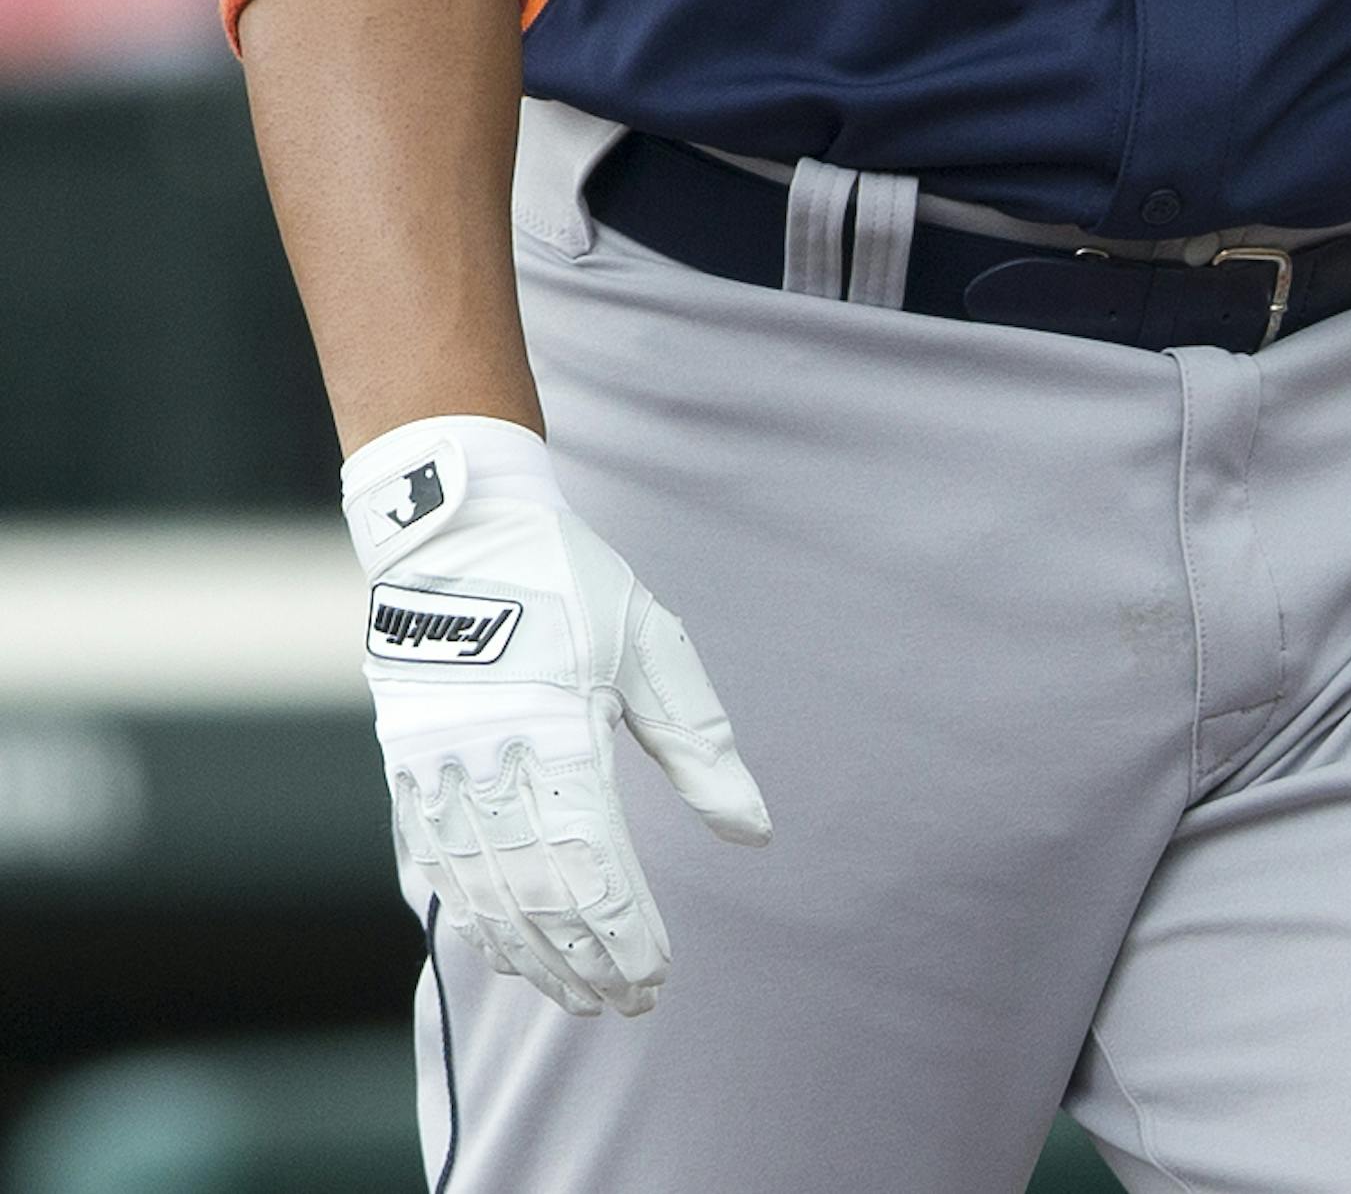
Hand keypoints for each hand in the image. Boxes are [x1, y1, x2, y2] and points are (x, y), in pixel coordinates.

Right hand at [343, 414, 770, 1016]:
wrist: (457, 533)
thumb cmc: (566, 582)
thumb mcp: (650, 646)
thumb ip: (698, 744)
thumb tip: (753, 830)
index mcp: (556, 733)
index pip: (594, 867)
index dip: (625, 934)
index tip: (658, 976)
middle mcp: (491, 765)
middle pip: (542, 896)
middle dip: (587, 960)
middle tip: (628, 1004)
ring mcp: (441, 773)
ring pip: (489, 895)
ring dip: (535, 956)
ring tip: (578, 997)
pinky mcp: (411, 772)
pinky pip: (442, 869)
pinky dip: (477, 918)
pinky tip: (506, 951)